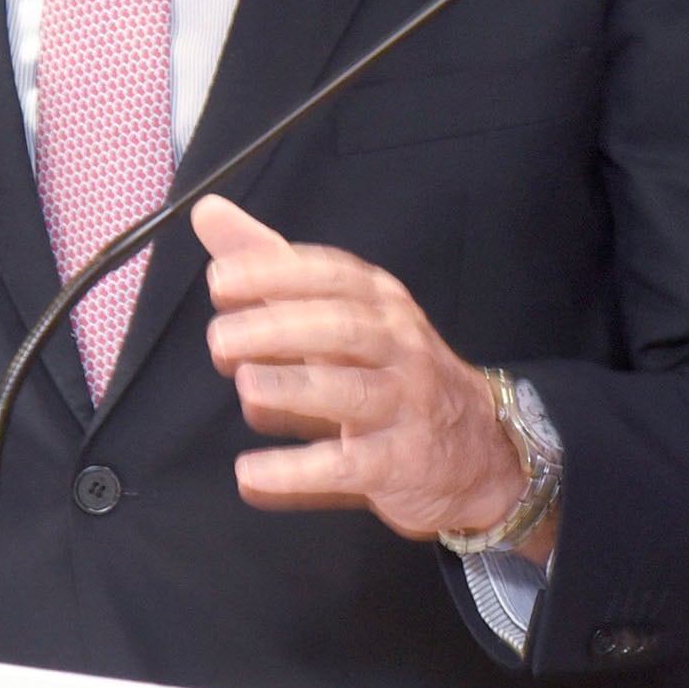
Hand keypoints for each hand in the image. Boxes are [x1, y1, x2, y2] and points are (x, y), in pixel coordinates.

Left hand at [197, 196, 548, 555]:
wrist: (478, 450)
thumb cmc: (388, 371)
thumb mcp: (337, 312)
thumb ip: (271, 266)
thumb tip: (210, 213)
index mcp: (379, 302)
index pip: (330, 276)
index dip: (275, 275)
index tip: (222, 280)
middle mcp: (398, 345)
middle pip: (340, 329)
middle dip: (277, 330)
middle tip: (219, 340)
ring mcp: (404, 404)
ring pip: (349, 391)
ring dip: (293, 388)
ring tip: (247, 388)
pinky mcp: (401, 462)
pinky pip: (348, 465)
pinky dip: (298, 472)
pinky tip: (251, 474)